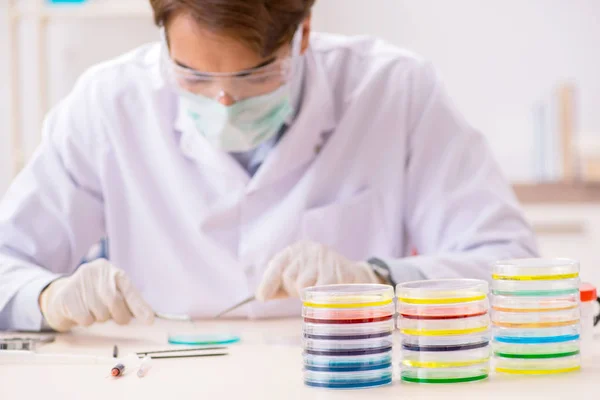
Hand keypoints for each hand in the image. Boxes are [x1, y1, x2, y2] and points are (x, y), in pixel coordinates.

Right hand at [39, 259, 153, 331]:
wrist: (61, 296)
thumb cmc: (94, 296)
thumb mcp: (112, 292)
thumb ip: (128, 301)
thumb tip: (148, 318)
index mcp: (111, 270)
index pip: (129, 289)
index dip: (139, 306)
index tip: (149, 320)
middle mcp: (95, 272)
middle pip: (114, 301)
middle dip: (119, 315)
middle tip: (118, 319)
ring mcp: (78, 282)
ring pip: (99, 312)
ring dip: (100, 318)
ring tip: (94, 311)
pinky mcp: (66, 296)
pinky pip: (84, 318)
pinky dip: (86, 321)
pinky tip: (81, 313)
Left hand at [256, 241, 381, 300]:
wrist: (355, 276)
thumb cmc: (321, 278)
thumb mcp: (298, 278)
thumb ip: (279, 287)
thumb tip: (261, 296)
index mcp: (294, 251)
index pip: (276, 266)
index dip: (268, 283)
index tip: (262, 297)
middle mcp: (307, 250)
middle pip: (288, 278)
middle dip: (294, 291)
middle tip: (308, 291)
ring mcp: (322, 258)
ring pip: (302, 285)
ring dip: (308, 295)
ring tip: (319, 291)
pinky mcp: (335, 270)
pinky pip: (319, 291)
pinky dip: (321, 298)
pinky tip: (328, 294)